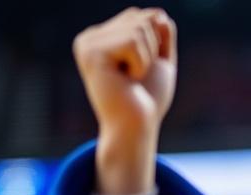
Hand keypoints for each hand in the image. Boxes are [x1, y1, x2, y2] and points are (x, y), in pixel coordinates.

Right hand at [73, 7, 176, 194]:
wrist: (137, 126)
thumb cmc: (147, 98)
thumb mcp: (160, 60)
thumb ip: (161, 34)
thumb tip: (159, 12)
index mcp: (103, 36)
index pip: (142, 16)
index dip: (155, 44)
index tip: (141, 70)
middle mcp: (91, 36)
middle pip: (141, 17)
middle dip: (152, 49)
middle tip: (137, 76)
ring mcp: (88, 43)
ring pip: (139, 28)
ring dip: (147, 59)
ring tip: (130, 78)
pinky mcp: (92, 52)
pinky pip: (134, 42)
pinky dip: (141, 63)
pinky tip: (126, 79)